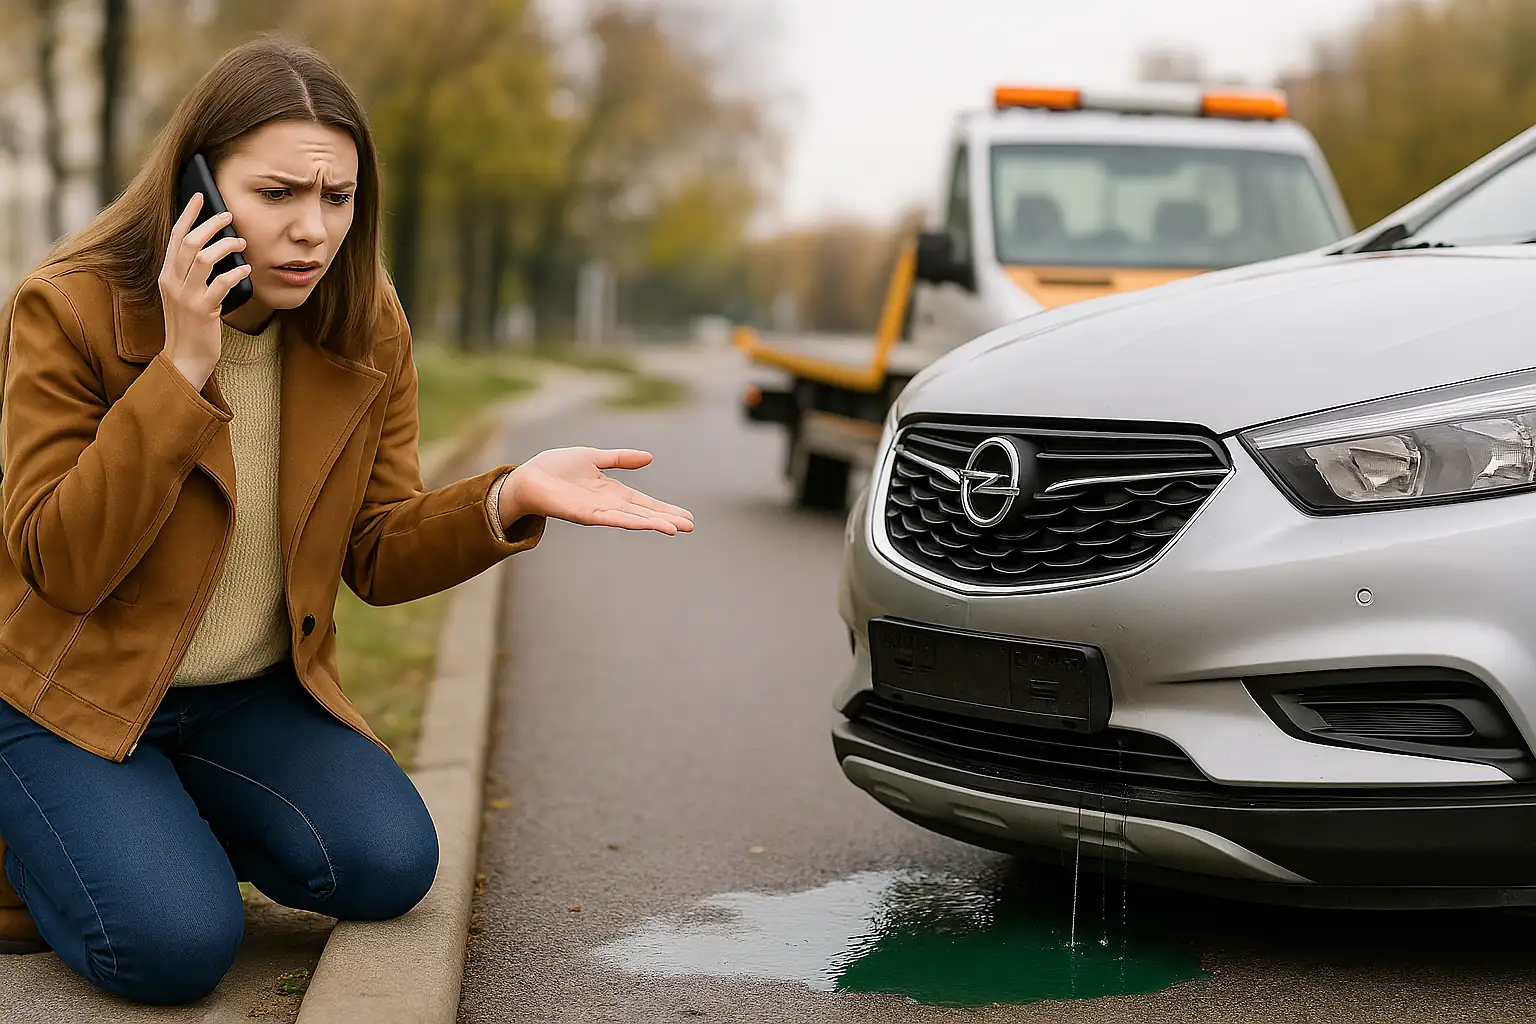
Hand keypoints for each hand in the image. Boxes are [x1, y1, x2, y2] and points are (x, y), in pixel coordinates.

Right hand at [157, 192, 250, 389]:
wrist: (184, 361)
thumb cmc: (191, 328)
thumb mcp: (186, 297)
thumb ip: (193, 275)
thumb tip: (216, 250)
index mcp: (167, 276)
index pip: (174, 238)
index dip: (187, 215)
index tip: (200, 196)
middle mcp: (172, 283)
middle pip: (189, 242)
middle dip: (210, 224)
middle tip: (229, 216)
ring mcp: (186, 297)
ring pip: (202, 257)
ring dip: (225, 246)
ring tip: (242, 244)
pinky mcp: (202, 311)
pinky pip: (220, 284)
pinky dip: (236, 273)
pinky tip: (247, 271)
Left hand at [499, 447, 694, 535]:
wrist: (528, 477)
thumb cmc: (555, 468)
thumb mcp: (593, 457)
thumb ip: (620, 458)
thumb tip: (649, 458)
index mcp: (612, 492)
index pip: (645, 503)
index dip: (665, 509)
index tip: (686, 517)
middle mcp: (608, 505)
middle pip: (644, 514)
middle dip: (667, 519)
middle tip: (691, 527)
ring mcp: (598, 512)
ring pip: (633, 519)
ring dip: (655, 524)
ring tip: (677, 528)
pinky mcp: (585, 515)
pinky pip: (612, 519)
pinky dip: (631, 521)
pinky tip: (647, 525)